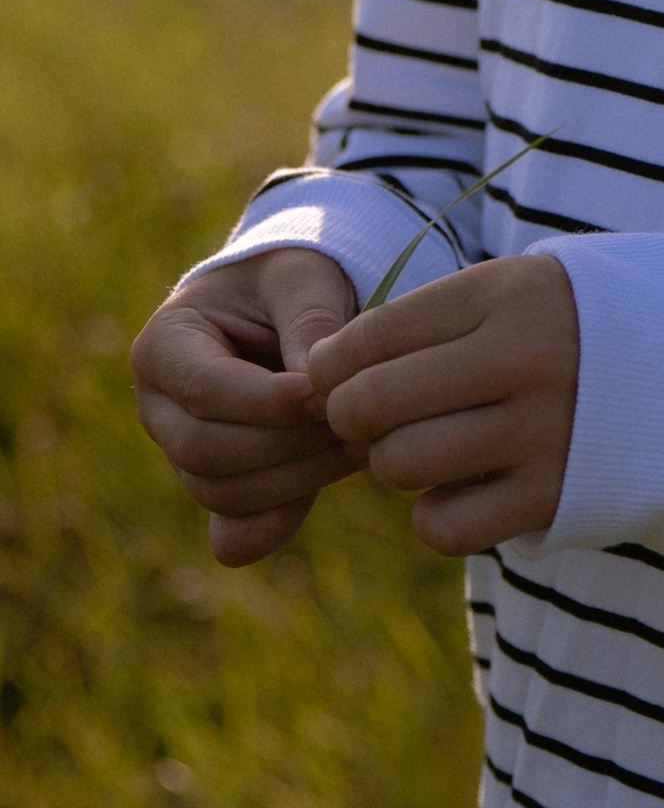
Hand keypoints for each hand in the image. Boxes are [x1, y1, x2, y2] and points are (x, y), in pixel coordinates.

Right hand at [132, 247, 361, 567]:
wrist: (290, 306)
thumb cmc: (292, 280)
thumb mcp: (303, 276)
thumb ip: (309, 320)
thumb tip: (317, 390)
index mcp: (164, 345)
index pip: (204, 390)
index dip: (265, 401)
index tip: (323, 395)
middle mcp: (158, 407)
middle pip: (206, 450)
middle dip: (287, 444)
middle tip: (357, 424)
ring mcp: (181, 453)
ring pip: (222, 492)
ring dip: (297, 479)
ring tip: (361, 445)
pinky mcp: (219, 487)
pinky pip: (232, 530)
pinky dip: (273, 526)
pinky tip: (319, 496)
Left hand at [305, 253, 579, 555]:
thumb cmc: (566, 331)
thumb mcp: (510, 293)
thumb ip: (421, 323)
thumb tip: (316, 376)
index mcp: (513, 294)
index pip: (373, 334)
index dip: (331, 363)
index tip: (338, 373)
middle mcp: (529, 358)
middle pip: (373, 402)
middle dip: (348, 415)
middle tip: (367, 416)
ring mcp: (545, 432)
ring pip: (400, 463)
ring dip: (391, 461)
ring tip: (418, 445)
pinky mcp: (553, 498)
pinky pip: (443, 526)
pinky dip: (434, 514)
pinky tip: (458, 487)